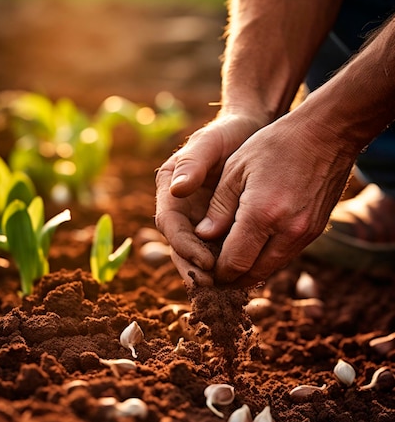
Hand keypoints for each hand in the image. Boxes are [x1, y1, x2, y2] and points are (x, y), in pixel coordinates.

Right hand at [155, 113, 259, 285]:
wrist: (251, 132)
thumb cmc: (228, 133)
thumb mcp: (211, 142)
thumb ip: (193, 162)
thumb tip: (177, 189)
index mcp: (170, 190)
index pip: (170, 226)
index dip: (185, 247)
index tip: (206, 262)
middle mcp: (181, 209)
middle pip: (180, 247)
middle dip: (195, 269)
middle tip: (216, 287)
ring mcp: (199, 219)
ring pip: (198, 253)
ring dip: (211, 274)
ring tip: (230, 290)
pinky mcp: (218, 226)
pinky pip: (219, 250)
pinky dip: (228, 264)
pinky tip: (245, 276)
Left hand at [194, 108, 354, 286]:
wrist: (328, 134)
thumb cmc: (275, 145)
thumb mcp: (235, 169)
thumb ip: (218, 207)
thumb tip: (203, 237)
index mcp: (262, 213)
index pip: (234, 262)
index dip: (217, 272)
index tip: (204, 270)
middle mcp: (287, 230)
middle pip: (253, 274)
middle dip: (231, 279)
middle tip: (214, 274)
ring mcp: (304, 234)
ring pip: (270, 269)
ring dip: (249, 271)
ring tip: (230, 264)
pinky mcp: (314, 232)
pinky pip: (285, 257)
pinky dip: (266, 259)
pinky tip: (253, 249)